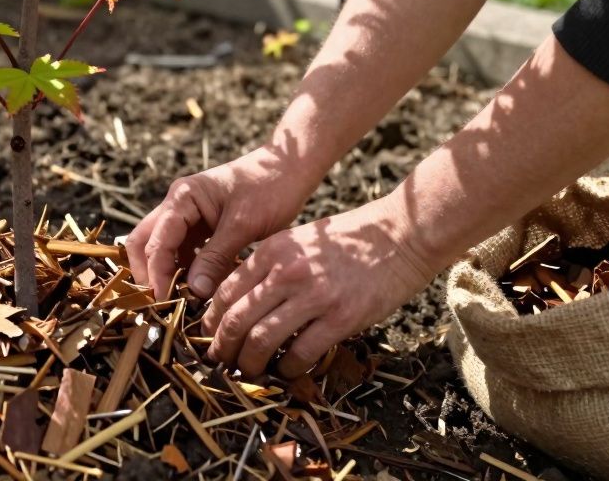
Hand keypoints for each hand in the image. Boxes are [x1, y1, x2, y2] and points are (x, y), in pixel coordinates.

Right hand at [126, 147, 304, 300]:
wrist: (291, 168)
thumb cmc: (269, 187)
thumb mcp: (243, 225)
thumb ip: (215, 257)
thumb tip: (194, 292)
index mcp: (182, 197)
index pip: (155, 242)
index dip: (156, 275)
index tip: (163, 305)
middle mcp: (178, 205)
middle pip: (146, 243)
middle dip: (149, 274)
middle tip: (161, 305)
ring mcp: (188, 215)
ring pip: (164, 250)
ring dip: (169, 274)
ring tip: (182, 303)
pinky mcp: (202, 227)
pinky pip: (186, 253)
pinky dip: (190, 271)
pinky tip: (204, 289)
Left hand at [200, 197, 436, 377]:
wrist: (398, 235)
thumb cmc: (347, 240)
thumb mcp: (297, 240)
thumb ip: (268, 266)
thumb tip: (241, 300)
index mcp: (272, 252)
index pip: (226, 292)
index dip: (211, 321)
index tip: (210, 337)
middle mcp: (287, 273)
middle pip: (237, 320)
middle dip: (223, 348)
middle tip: (221, 362)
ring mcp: (314, 296)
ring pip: (262, 340)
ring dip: (250, 363)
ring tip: (249, 372)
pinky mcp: (341, 318)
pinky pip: (301, 353)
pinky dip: (287, 368)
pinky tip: (286, 372)